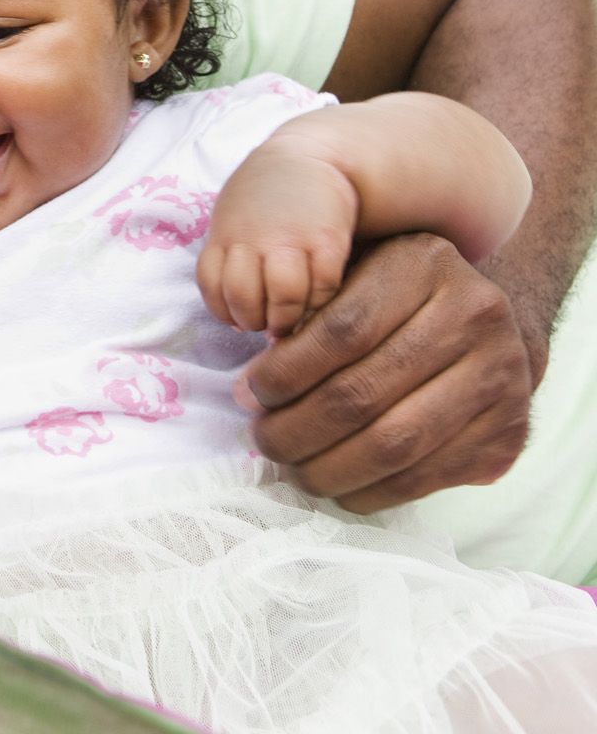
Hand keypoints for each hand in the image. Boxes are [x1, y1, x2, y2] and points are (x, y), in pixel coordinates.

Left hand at [199, 143, 356, 334]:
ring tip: (291, 319)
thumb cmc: (265, 198)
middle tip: (267, 324)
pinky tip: (317, 297)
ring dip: (287, 318)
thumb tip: (233, 316)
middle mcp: (253, 238)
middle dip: (254, 320)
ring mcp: (291, 238)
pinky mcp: (329, 240)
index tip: (239, 320)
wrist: (310, 155)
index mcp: (224, 234)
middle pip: (244, 297)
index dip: (224, 312)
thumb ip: (227, 258)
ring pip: (283, 296)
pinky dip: (320, 301)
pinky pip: (323, 286)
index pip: (211, 286)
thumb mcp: (231, 218)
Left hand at [238, 233, 536, 512]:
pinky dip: (369, 491)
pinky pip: (425, 477)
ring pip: (393, 444)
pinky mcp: (508, 432)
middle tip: (262, 440)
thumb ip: (305, 314)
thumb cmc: (394, 298)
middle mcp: (474, 316)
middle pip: (361, 394)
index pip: (341, 331)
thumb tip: (250, 391)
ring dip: (326, 468)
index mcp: (424, 266)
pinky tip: (337, 486)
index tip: (250, 394)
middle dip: (295, 429)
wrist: (485, 326)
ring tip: (291, 467)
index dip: (284, 372)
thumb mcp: (352, 275)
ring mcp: (500, 377)